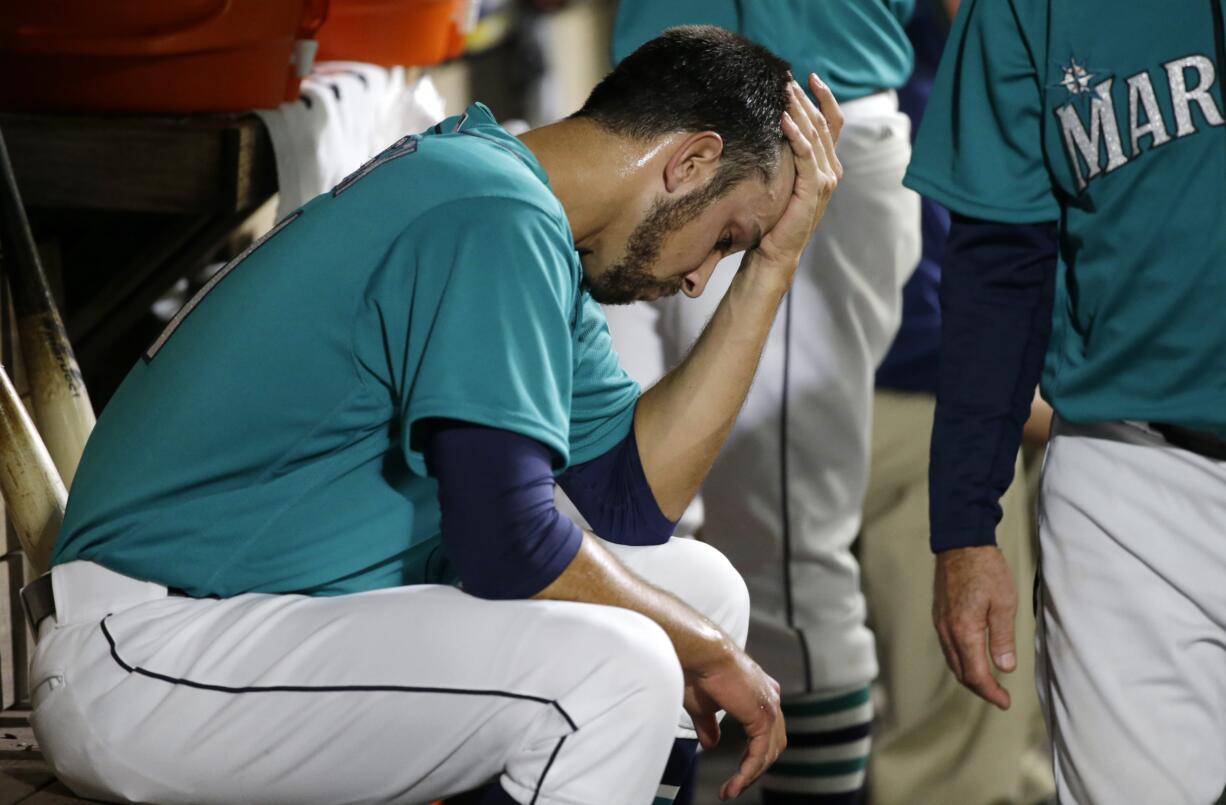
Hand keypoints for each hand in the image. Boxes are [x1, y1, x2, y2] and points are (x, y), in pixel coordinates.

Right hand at [684, 645, 785, 799]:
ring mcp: (770, 706)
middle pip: (772, 744)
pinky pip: (760, 753)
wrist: (700, 654)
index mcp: (761, 691)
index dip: (753, 755)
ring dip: (751, 774)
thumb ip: (710, 727)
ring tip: (731, 790)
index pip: (766, 731)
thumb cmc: (698, 671)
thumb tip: (711, 744)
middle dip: (755, 768)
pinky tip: (735, 783)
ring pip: (769, 752)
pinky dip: (748, 771)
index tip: (737, 773)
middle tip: (736, 786)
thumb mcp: (703, 707)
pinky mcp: (763, 716)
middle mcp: (771, 697)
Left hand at [754, 73, 843, 273]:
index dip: (825, 98)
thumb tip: (772, 127)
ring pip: (816, 135)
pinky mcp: (813, 189)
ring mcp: (825, 180)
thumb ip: (787, 158)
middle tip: (788, 81)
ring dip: (800, 111)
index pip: (832, 123)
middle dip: (806, 99)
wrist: (775, 251)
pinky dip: (796, 137)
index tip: (811, 77)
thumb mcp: (783, 180)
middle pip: (822, 124)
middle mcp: (831, 170)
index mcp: (827, 165)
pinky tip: (783, 121)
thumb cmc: (775, 218)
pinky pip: (806, 156)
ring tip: (784, 93)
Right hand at [933, 546, 1017, 709]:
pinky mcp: (940, 615)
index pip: (976, 674)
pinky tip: (973, 658)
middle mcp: (947, 631)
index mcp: (964, 631)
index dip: (991, 692)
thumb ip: (1003, 639)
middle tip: (1000, 697)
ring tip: (988, 683)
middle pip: (961, 672)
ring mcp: (940, 623)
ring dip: (970, 676)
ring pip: (953, 661)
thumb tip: (1005, 668)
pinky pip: (948, 647)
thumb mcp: (1004, 603)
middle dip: (980, 688)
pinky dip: (961, 660)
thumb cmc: (985, 570)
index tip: (1005, 701)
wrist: (961, 544)